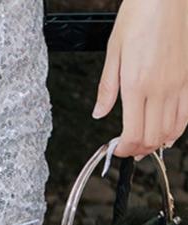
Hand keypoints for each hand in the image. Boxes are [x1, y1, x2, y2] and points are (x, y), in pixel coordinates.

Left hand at [92, 0, 187, 159]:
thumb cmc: (139, 18)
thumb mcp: (113, 52)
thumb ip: (107, 88)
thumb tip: (99, 112)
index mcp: (137, 84)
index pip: (133, 132)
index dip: (125, 149)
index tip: (117, 151)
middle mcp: (160, 88)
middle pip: (153, 135)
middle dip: (140, 150)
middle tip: (129, 152)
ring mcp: (178, 85)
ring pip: (172, 128)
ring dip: (158, 143)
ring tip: (145, 146)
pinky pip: (187, 113)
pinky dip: (178, 129)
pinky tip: (168, 132)